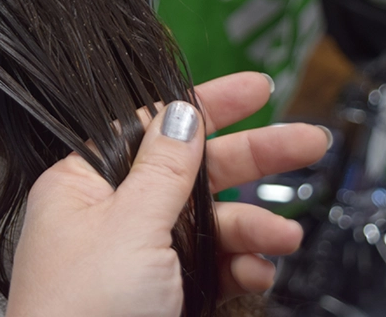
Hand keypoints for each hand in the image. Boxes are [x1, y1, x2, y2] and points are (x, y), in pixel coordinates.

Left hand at [6, 72, 328, 315]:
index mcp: (85, 182)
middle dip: (251, 158)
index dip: (207, 104)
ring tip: (284, 235)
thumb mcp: (129, 229)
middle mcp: (111, 210)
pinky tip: (255, 271)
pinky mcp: (159, 290)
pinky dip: (235, 264)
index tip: (255, 90)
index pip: (153, 125)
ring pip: (205, 219)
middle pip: (191, 168)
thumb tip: (182, 114)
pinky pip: (206, 263)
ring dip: (249, 224)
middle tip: (305, 142)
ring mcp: (138, 252)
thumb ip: (162, 170)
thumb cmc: (81, 314)